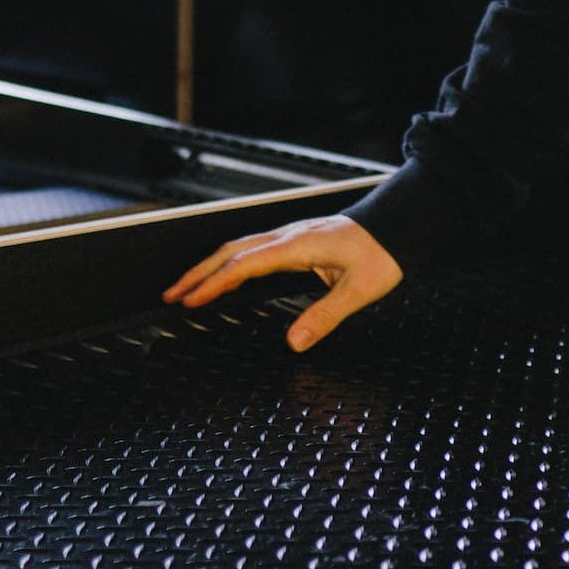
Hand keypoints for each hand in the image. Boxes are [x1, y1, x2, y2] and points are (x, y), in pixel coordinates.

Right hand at [163, 216, 402, 351]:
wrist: (398, 225)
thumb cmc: (381, 254)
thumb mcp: (360, 291)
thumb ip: (326, 316)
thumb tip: (295, 344)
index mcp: (297, 246)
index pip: (243, 264)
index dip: (213, 282)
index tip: (190, 300)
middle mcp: (288, 237)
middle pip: (230, 251)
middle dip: (198, 273)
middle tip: (171, 295)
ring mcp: (290, 236)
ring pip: (238, 247)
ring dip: (210, 266)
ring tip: (187, 287)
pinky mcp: (295, 240)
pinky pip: (252, 249)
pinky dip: (229, 262)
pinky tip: (224, 276)